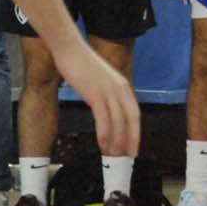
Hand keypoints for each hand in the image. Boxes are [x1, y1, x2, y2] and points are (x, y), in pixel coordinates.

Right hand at [49, 41, 140, 156]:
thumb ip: (107, 93)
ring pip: (118, 121)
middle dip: (131, 139)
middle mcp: (120, 88)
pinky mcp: (95, 93)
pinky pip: (103, 118)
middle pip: (131, 119)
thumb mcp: (101, 80)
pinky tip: (102, 144)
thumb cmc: (82, 65)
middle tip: (128, 156)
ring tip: (113, 155)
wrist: (70, 49)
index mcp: (123, 86)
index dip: (136, 131)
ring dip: (117, 140)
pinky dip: (104, 133)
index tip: (134, 146)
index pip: (134, 113)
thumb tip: (107, 111)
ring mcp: (108, 90)